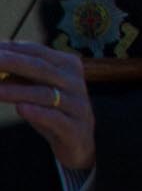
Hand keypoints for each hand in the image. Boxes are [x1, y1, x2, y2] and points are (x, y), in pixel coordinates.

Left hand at [0, 41, 94, 170]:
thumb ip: (20, 76)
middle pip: (41, 68)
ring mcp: (76, 104)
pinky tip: (22, 109)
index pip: (37, 52)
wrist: (79, 142)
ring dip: (18, 91)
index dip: (13, 49)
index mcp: (67, 65)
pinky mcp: (75, 127)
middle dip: (13, 62)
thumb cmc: (53, 111)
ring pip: (44, 94)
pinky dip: (38, 113)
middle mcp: (74, 80)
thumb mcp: (38, 90)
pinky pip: (55, 118)